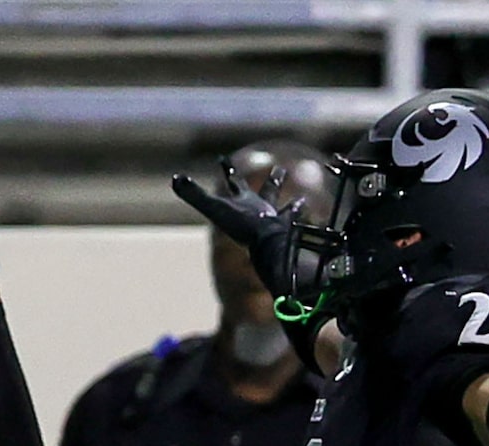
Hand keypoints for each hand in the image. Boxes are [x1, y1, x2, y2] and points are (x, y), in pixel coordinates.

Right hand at [171, 159, 303, 299]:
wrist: (268, 242)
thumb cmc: (242, 226)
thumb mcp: (214, 209)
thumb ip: (195, 195)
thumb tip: (175, 178)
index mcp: (244, 201)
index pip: (234, 181)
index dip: (227, 171)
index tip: (223, 160)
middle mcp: (264, 208)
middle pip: (268, 191)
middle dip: (273, 181)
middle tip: (281, 169)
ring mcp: (278, 222)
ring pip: (287, 212)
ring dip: (294, 207)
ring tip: (304, 202)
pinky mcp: (289, 238)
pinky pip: (300, 235)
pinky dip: (305, 234)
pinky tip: (313, 232)